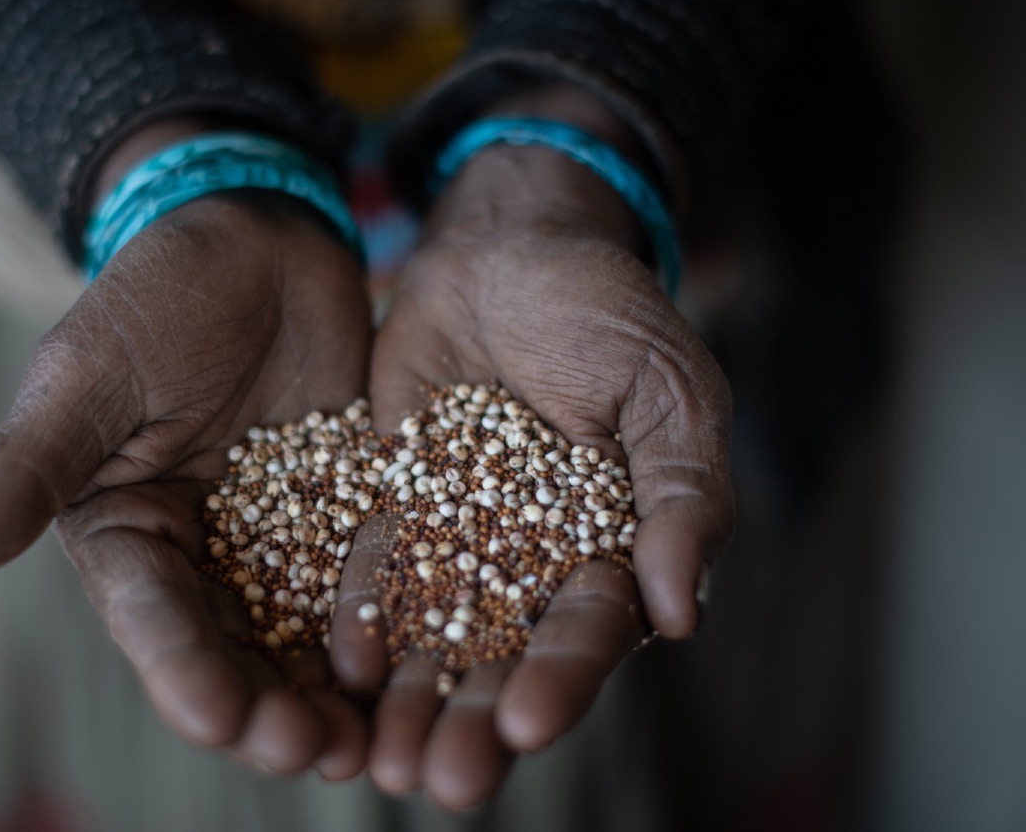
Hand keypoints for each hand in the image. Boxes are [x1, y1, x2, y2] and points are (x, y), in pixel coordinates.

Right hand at [0, 124, 374, 777]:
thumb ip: (23, 471)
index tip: (225, 721)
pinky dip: (389, 631)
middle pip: (235, 651)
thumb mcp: (86, 376)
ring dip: (334, 696)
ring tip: (374, 743)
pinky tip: (424, 668)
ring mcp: (282, 539)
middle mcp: (202, 555)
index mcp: (127, 534)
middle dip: (272, 710)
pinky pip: (368, 582)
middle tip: (318, 751)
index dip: (186, 674)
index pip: (152, 619)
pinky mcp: (348, 514)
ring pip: (304, 638)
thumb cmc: (155, 292)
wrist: (259, 236)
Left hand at [332, 108, 733, 808]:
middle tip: (440, 782)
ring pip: (433, 634)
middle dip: (473, 721)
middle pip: (502, 656)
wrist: (512, 247)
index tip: (528, 722)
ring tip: (380, 763)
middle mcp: (532, 560)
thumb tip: (684, 614)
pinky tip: (340, 665)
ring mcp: (460, 536)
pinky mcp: (395, 504)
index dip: (562, 678)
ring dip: (410, 701)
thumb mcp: (670, 391)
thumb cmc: (609, 313)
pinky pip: (374, 570)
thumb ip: (684, 495)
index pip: (588, 629)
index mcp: (610, 546)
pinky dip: (360, 618)